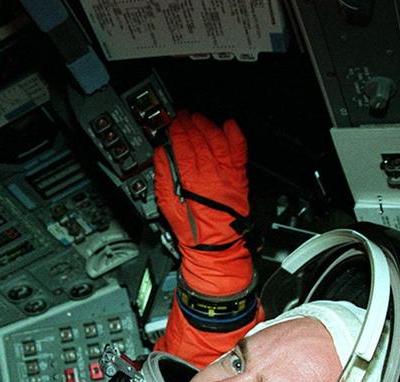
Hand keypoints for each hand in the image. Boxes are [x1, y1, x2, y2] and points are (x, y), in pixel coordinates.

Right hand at [153, 113, 249, 249]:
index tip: (170, 125)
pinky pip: (238, 151)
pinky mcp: (237, 177)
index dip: (175, 133)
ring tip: (198, 118)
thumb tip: (161, 156)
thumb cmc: (193, 231)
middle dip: (189, 125)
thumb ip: (164, 178)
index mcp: (191, 181)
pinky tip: (228, 125)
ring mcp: (226, 174)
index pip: (182, 147)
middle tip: (181, 116)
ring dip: (207, 126)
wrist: (216, 247)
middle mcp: (210, 175)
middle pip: (198, 140)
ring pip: (217, 141)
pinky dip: (235, 136)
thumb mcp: (167, 206)